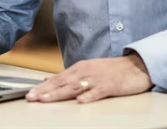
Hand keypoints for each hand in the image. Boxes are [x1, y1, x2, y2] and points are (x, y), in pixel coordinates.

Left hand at [25, 53, 151, 103]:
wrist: (136, 66)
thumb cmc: (112, 70)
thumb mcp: (88, 69)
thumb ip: (69, 76)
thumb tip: (48, 80)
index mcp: (80, 68)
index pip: (57, 78)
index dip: (43, 87)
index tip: (29, 94)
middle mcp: (86, 72)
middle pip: (62, 82)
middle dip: (45, 90)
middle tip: (31, 97)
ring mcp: (98, 79)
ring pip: (75, 86)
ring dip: (60, 93)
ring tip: (47, 99)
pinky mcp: (110, 86)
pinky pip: (98, 92)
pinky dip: (88, 96)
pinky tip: (80, 101)